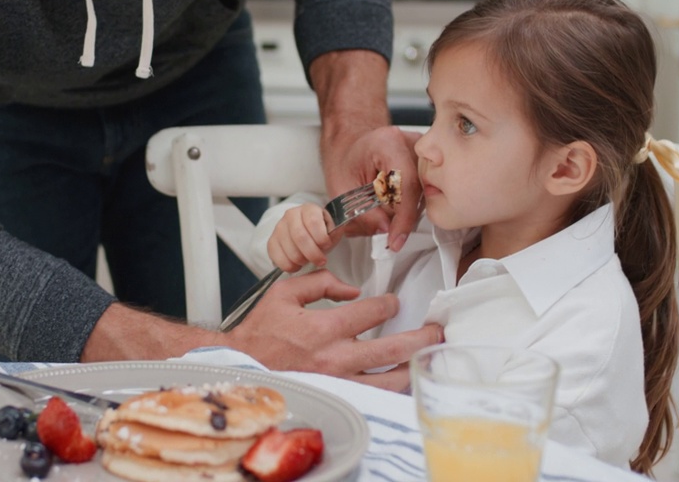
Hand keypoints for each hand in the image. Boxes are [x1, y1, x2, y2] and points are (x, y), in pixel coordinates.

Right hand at [225, 270, 442, 390]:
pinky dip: (392, 390)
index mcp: (323, 327)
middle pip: (392, 349)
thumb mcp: (284, 292)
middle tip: (437, 332)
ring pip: (388, 380)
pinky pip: (373, 396)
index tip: (392, 303)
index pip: (371, 312)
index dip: (388, 304)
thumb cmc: (260, 331)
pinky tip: (404, 381)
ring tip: (430, 358)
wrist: (241, 365)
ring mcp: (338, 381)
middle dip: (420, 338)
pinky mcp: (336, 396)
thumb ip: (320, 282)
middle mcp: (335, 357)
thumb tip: (351, 288)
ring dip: (414, 368)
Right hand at [268, 204, 341, 271]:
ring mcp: (279, 228)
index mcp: (308, 209)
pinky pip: (278, 258)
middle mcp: (290, 215)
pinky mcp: (271, 242)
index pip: (312, 221)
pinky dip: (290, 266)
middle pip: (300, 237)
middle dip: (313, 253)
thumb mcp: (332, 229)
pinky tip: (298, 265)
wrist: (308, 236)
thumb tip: (330, 235)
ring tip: (309, 261)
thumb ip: (334, 230)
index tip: (327, 245)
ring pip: (290, 250)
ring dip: (302, 261)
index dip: (321, 237)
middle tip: (320, 260)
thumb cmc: (321, 233)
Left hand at [323, 125, 422, 250]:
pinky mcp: (427, 163)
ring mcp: (422, 153)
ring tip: (379, 205)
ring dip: (404, 210)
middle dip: (401, 215)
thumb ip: (362, 211)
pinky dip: (408, 204)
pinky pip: (425, 191)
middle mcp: (411, 144)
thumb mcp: (341, 188)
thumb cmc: (345, 161)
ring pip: (424, 194)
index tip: (396, 238)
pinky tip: (390, 200)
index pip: (406, 184)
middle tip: (380, 222)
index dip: (403, 216)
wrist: (350, 147)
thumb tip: (385, 228)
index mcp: (388, 143)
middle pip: (419, 191)